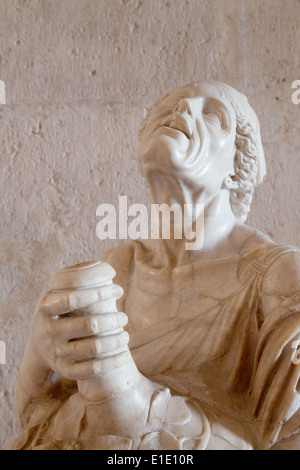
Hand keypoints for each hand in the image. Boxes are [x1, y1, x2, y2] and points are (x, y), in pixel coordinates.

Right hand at [22, 261, 128, 383]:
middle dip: (112, 320)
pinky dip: (110, 363)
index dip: (98, 293)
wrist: (38, 349)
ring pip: (92, 349)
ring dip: (115, 341)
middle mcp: (49, 331)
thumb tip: (107, 268)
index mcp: (46, 308)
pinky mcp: (64, 369)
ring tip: (126, 335)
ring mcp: (56, 352)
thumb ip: (74, 282)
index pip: (73, 299)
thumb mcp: (55, 296)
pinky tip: (123, 355)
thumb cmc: (57, 313)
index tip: (118, 289)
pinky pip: (91, 370)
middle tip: (124, 317)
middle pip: (88, 325)